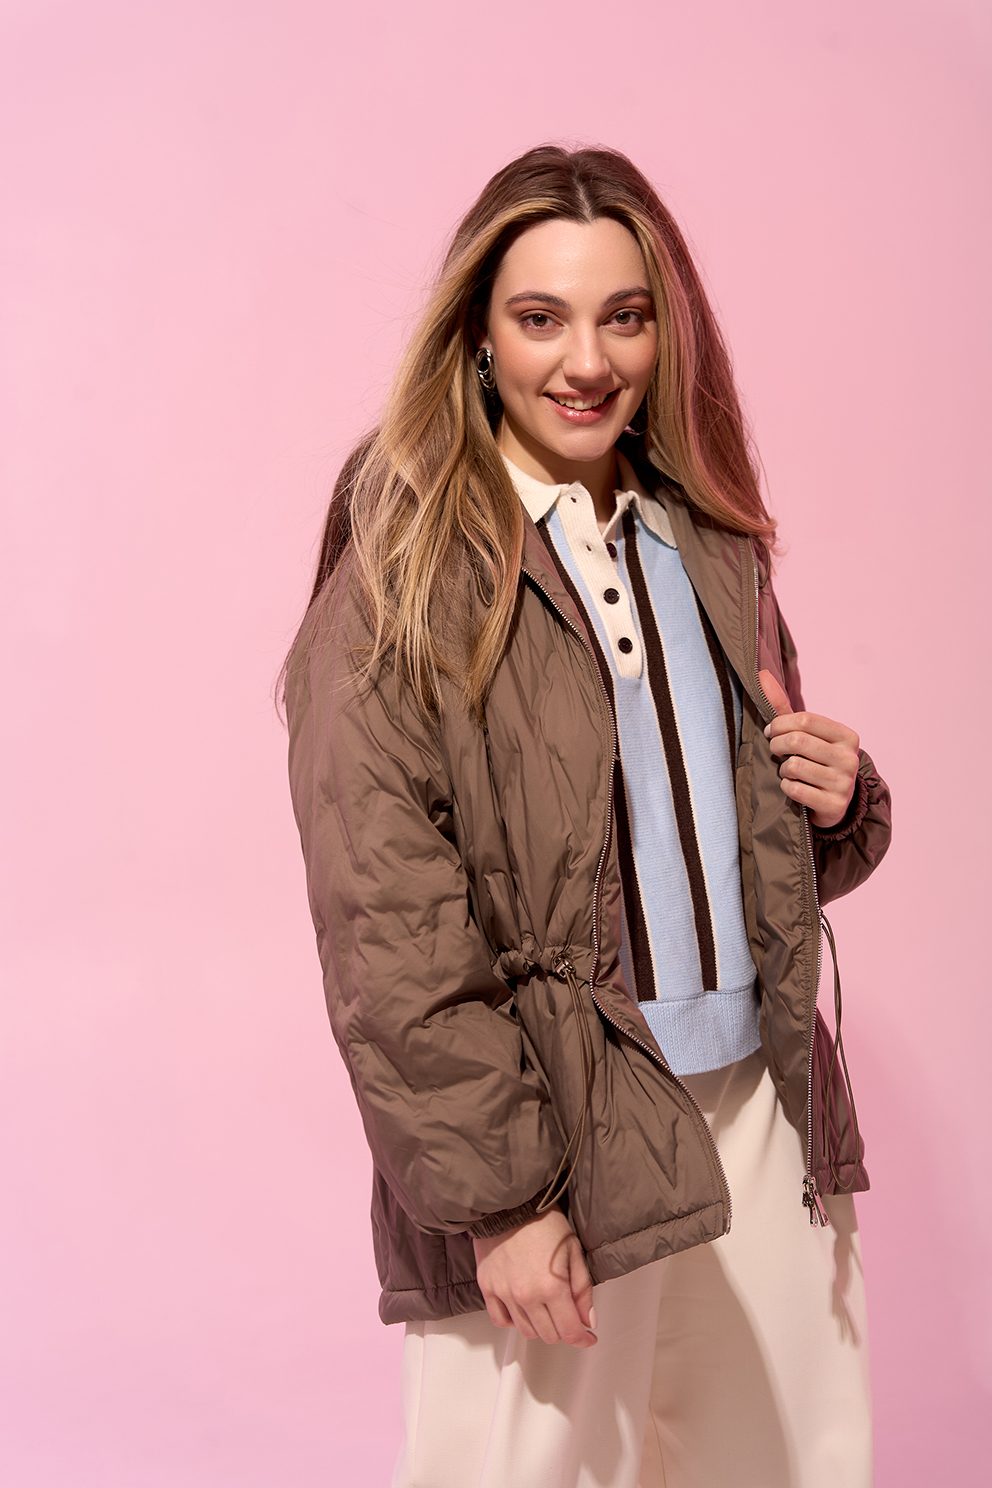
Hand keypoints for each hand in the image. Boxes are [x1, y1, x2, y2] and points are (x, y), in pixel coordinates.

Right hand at [472, 1206, 596, 1347]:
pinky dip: (514, 1320)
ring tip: (546, 1307)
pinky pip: (501, 1320)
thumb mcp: (573, 1251)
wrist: (510, 1204)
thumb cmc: (542, 1222)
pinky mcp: (488, 1287)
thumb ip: (582, 1290)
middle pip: (549, 1336)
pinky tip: (523, 1308)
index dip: (583, 1339)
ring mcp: (504, 1293)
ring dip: (540, 1326)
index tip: (588, 1338)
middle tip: (567, 1315)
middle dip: (563, 1330)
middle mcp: (526, 1295)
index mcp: (552, 1286)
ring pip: (526, 1331)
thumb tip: (588, 1319)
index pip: (570, 1331)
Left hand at [758, 671, 859, 830]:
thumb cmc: (814, 761)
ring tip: (788, 771)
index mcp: (847, 736)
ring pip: (794, 767)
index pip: (805, 719)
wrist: (833, 802)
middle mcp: (849, 758)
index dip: (780, 724)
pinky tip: (793, 787)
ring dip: (783, 769)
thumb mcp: (804, 735)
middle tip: (774, 750)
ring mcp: (844, 783)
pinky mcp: (834, 805)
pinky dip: (786, 787)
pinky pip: (795, 790)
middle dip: (776, 745)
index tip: (771, 732)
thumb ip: (783, 708)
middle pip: (797, 741)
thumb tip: (761, 674)